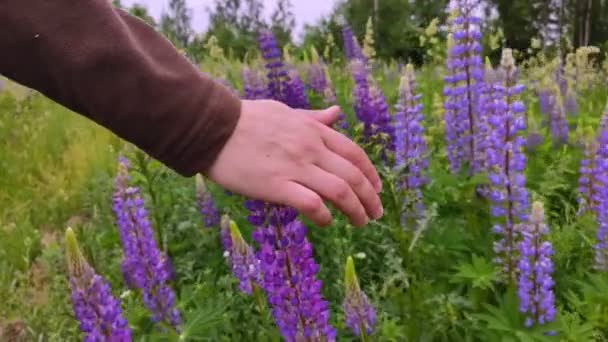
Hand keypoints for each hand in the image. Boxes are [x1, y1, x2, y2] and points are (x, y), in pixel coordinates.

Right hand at [206, 99, 382, 226]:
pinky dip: (324, 216)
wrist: (214, 127)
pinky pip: (311, 204)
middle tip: (375, 213)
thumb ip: (312, 118)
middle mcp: (311, 148)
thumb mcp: (285, 112)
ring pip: (340, 191)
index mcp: (313, 131)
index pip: (354, 153)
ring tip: (361, 222)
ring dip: (356, 210)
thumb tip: (336, 113)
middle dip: (370, 197)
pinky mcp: (277, 186)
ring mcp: (295, 167)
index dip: (370, 173)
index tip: (377, 189)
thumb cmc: (246, 119)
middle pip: (353, 176)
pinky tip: (326, 222)